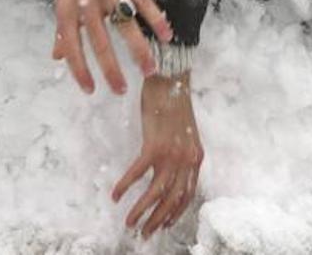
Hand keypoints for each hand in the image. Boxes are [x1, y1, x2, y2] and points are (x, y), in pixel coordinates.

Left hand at [51, 0, 172, 93]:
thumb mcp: (62, 0)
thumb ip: (63, 29)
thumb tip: (57, 57)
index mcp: (66, 8)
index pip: (71, 45)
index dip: (79, 69)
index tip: (91, 90)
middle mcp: (86, 1)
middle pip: (100, 41)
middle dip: (111, 69)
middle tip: (121, 90)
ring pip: (125, 25)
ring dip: (139, 50)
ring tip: (150, 70)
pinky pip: (144, 2)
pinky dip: (156, 20)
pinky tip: (167, 36)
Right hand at [113, 72, 203, 238]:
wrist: (170, 78)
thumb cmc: (174, 101)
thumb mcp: (185, 131)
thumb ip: (182, 151)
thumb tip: (171, 169)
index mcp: (196, 157)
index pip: (188, 194)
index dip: (176, 212)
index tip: (164, 224)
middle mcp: (186, 159)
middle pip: (173, 199)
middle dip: (158, 220)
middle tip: (144, 232)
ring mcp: (171, 153)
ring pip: (156, 193)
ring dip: (141, 210)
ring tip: (129, 222)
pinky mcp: (154, 145)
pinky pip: (138, 173)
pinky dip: (125, 186)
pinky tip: (116, 194)